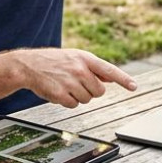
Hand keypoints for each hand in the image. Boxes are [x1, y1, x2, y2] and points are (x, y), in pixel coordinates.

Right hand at [16, 48, 136, 107]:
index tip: (134, 87)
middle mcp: (79, 69)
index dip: (123, 79)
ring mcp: (70, 82)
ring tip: (65, 85)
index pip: (109, 69)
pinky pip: (74, 105)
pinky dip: (67, 102)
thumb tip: (112, 77)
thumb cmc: (53, 61)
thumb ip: (94, 68)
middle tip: (77, 83)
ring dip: (78, 96)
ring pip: (87, 100)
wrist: (27, 65)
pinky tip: (59, 91)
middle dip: (91, 90)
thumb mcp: (74, 57)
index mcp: (84, 58)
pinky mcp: (60, 94)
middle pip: (99, 91)